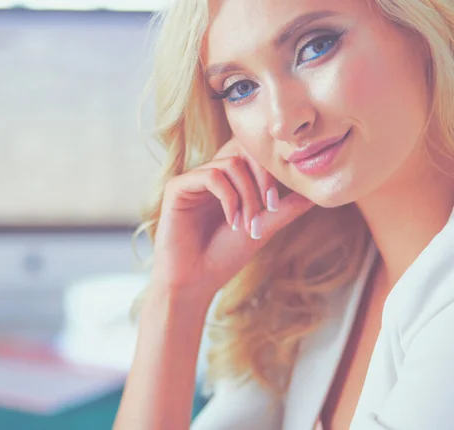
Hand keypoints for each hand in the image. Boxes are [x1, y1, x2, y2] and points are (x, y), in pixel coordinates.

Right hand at [150, 137, 314, 305]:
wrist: (196, 281)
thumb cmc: (224, 257)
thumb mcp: (263, 228)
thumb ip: (286, 209)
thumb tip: (314, 194)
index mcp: (227, 181)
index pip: (251, 152)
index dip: (270, 168)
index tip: (276, 203)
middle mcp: (209, 175)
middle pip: (242, 147)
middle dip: (263, 175)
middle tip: (269, 206)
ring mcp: (192, 180)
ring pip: (231, 164)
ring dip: (248, 195)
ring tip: (247, 224)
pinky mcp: (177, 187)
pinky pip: (211, 176)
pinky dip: (229, 198)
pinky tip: (231, 221)